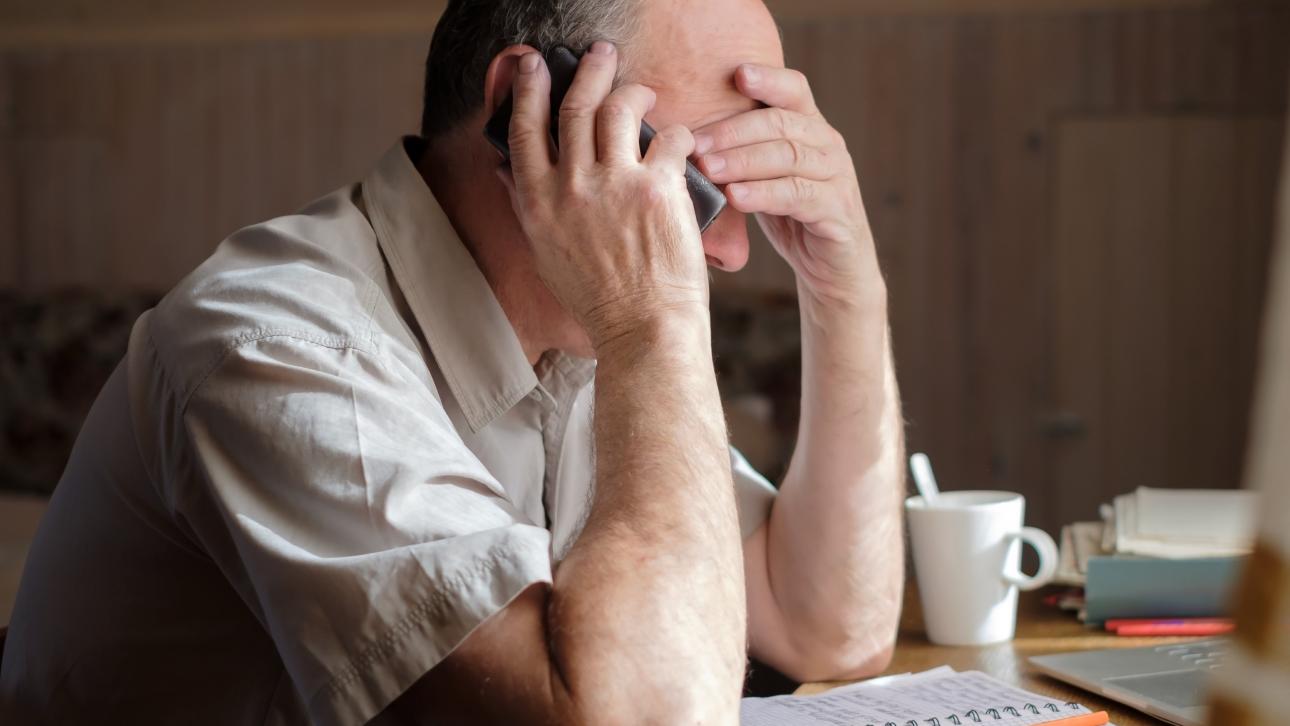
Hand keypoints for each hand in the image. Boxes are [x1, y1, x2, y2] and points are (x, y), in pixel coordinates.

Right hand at [499, 43, 709, 350]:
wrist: (642, 331)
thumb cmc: (597, 300)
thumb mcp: (545, 254)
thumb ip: (527, 206)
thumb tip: (507, 171)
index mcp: (537, 202)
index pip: (524, 127)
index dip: (528, 87)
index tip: (534, 63)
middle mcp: (571, 187)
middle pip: (576, 104)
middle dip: (589, 69)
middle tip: (600, 53)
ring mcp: (614, 185)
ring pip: (620, 108)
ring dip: (634, 89)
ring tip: (645, 89)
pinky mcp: (657, 190)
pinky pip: (670, 138)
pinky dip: (678, 134)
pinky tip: (682, 141)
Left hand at [693, 65, 879, 305]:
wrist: (832, 269)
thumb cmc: (790, 218)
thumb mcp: (764, 178)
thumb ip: (741, 154)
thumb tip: (682, 139)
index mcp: (811, 129)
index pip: (794, 90)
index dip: (768, 79)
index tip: (736, 73)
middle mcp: (828, 145)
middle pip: (782, 122)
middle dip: (733, 130)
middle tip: (695, 143)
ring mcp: (837, 176)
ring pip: (788, 156)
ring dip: (743, 160)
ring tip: (708, 168)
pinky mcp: (838, 210)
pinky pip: (798, 194)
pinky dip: (764, 193)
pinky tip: (736, 196)